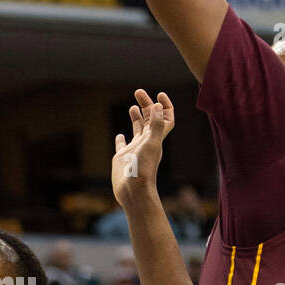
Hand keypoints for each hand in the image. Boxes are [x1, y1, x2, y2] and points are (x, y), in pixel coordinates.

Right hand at [112, 89, 175, 207]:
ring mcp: (134, 150)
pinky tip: (119, 135)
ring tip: (133, 107)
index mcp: (156, 138)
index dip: (165, 106)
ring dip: (137, 118)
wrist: (133, 191)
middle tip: (138, 92)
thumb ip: (157, 126)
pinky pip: (123, 146)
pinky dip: (121, 139)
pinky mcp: (123, 158)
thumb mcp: (151, 144)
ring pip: (137, 130)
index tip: (158, 94)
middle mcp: (146, 142)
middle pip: (150, 119)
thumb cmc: (143, 169)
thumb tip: (158, 106)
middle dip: (146, 105)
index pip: (165, 118)